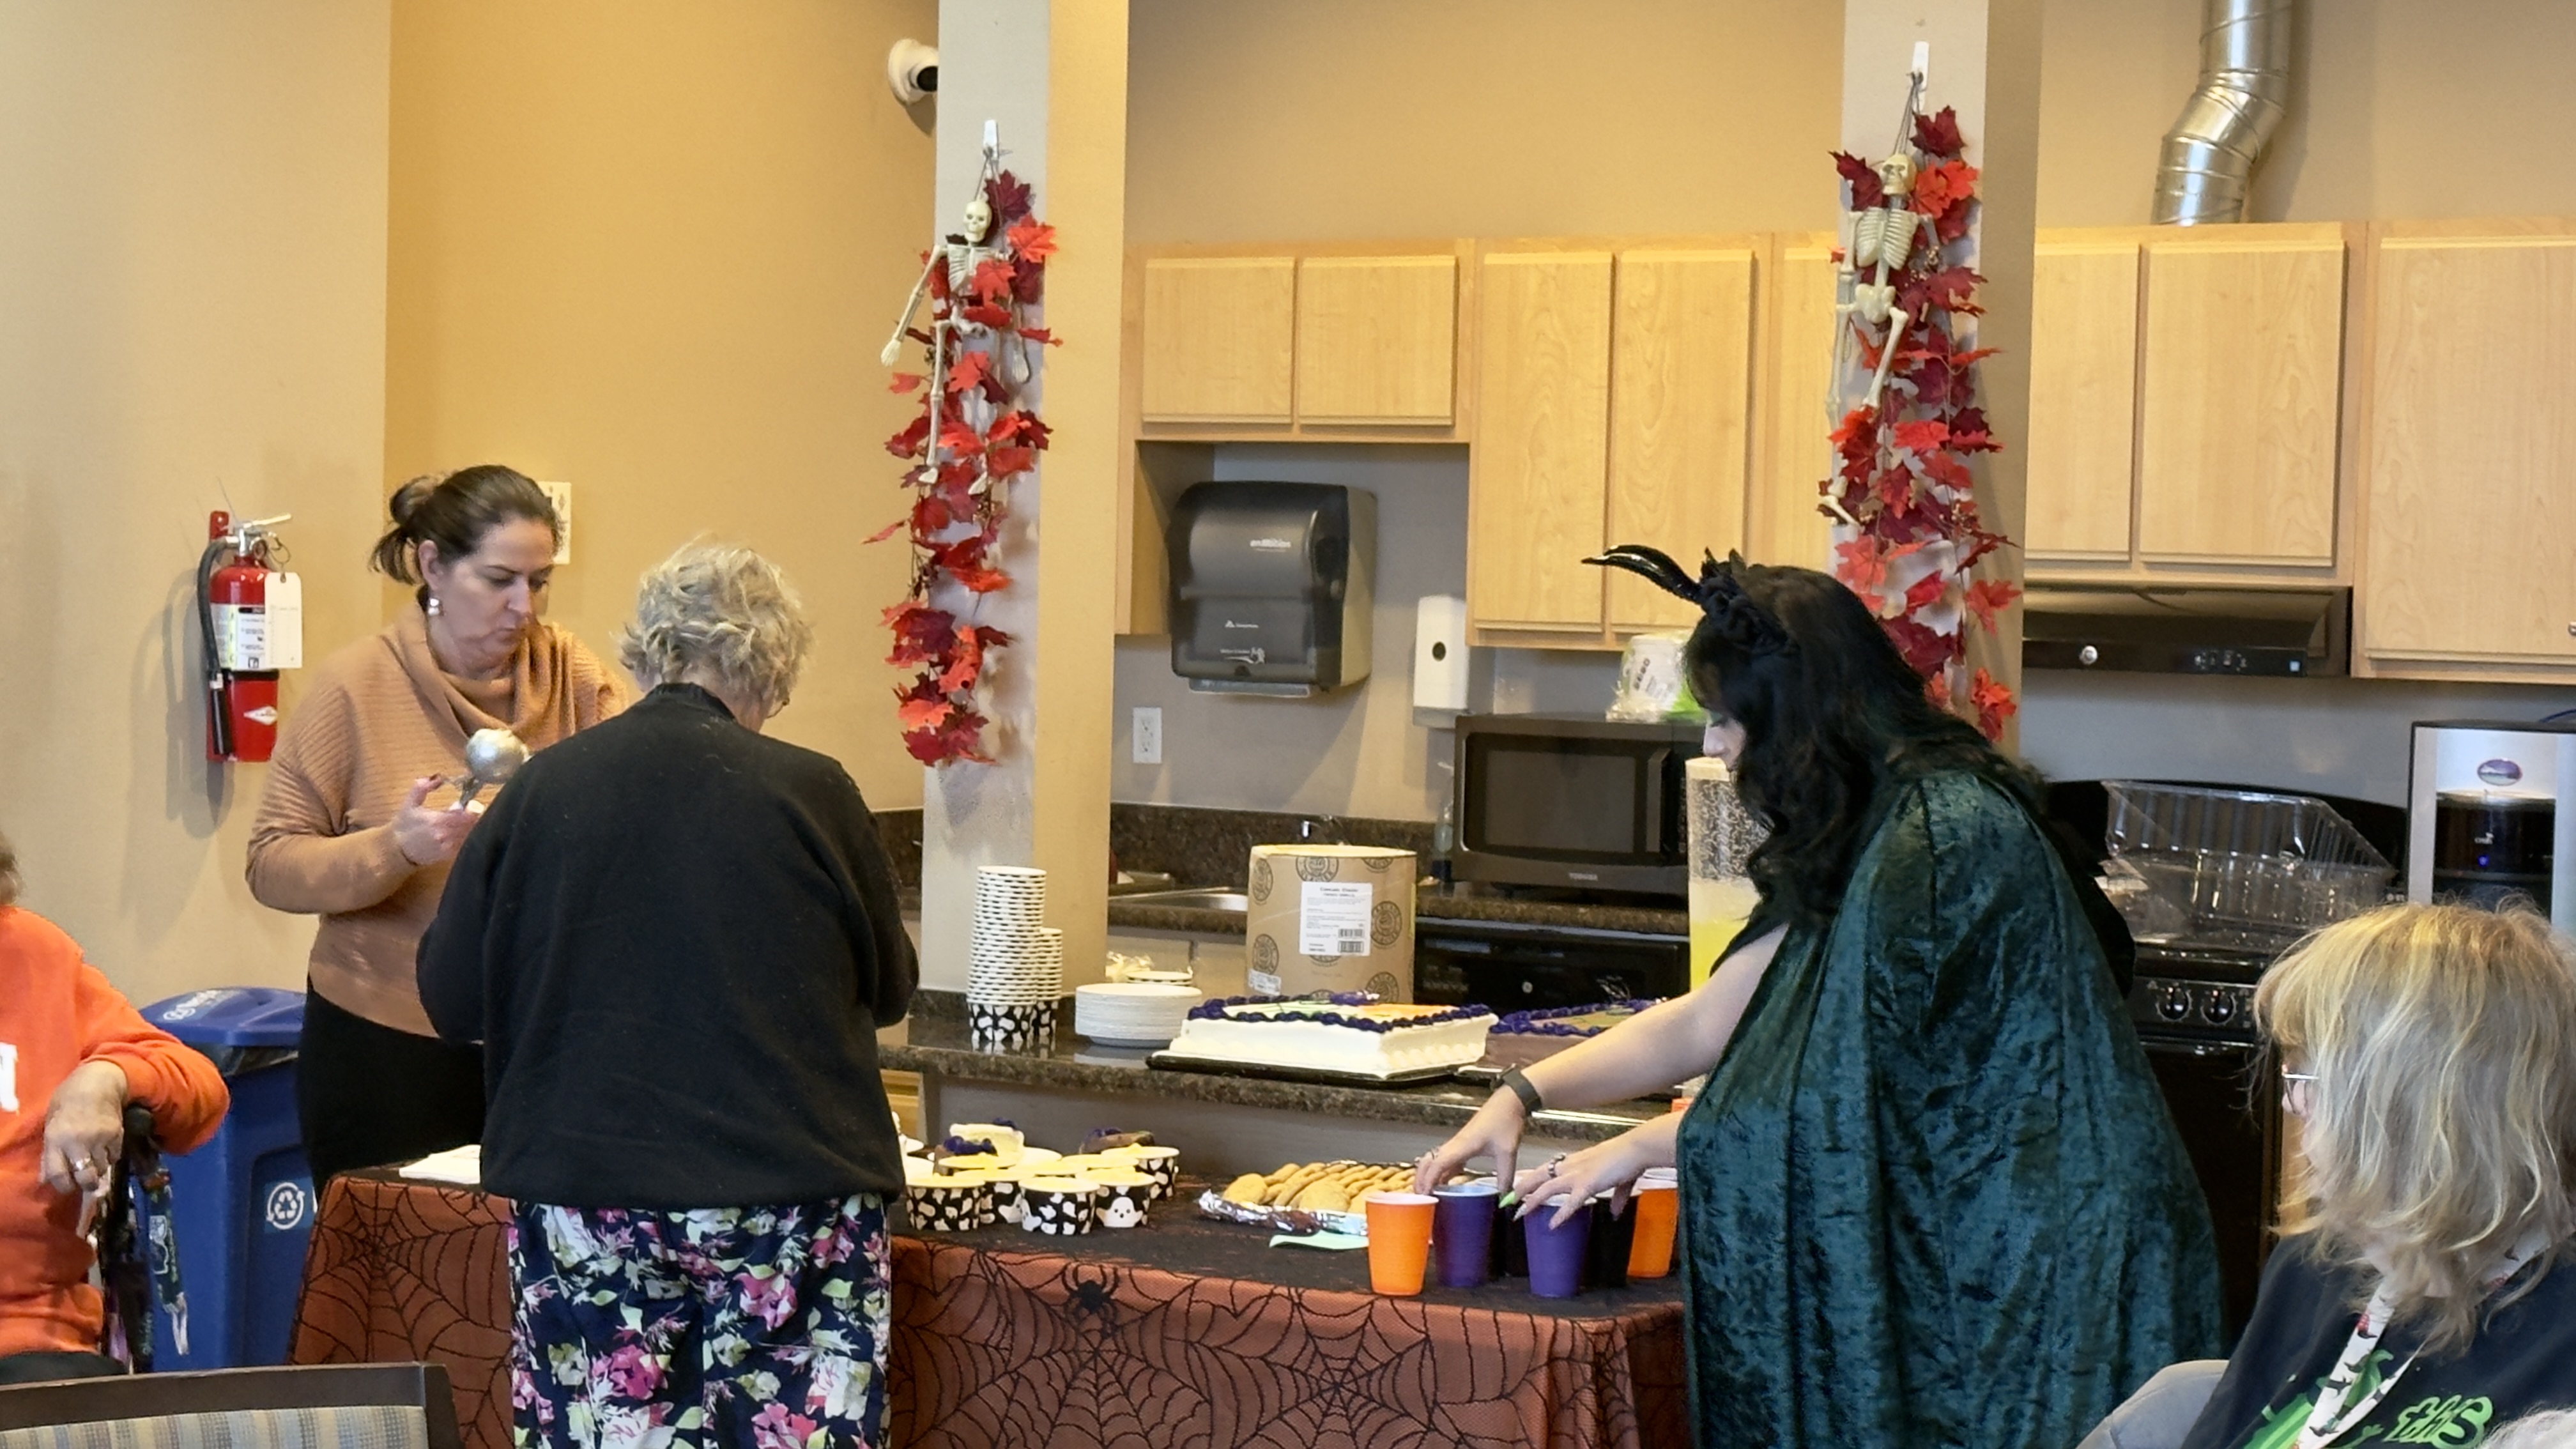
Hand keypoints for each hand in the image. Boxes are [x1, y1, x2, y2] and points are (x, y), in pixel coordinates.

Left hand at [41, 1060, 128, 1198]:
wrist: (97, 1084)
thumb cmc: (67, 1103)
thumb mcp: (51, 1126)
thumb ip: (48, 1154)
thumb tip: (46, 1179)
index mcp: (56, 1140)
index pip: (59, 1175)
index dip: (64, 1186)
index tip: (68, 1186)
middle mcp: (78, 1143)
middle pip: (86, 1177)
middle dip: (88, 1185)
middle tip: (88, 1183)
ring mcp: (99, 1139)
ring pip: (102, 1168)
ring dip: (99, 1168)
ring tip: (96, 1161)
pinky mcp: (117, 1135)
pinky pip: (115, 1156)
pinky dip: (110, 1156)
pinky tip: (106, 1148)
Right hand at [390, 775, 474, 865]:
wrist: (395, 849)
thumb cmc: (403, 825)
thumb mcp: (409, 803)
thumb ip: (421, 788)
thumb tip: (436, 777)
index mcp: (436, 820)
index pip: (466, 815)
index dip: (473, 810)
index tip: (472, 805)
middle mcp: (443, 834)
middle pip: (471, 825)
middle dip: (473, 818)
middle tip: (471, 812)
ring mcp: (446, 846)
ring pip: (469, 836)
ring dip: (470, 828)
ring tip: (463, 823)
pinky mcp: (447, 855)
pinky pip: (463, 845)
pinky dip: (465, 838)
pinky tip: (459, 834)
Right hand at [1412, 1091, 1524, 1195]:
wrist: (1508, 1102)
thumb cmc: (1505, 1123)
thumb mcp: (1507, 1152)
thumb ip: (1505, 1177)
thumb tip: (1504, 1199)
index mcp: (1462, 1146)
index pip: (1438, 1164)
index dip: (1429, 1180)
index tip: (1423, 1194)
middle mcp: (1455, 1145)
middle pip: (1428, 1161)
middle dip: (1420, 1178)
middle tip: (1419, 1197)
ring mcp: (1457, 1144)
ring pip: (1434, 1160)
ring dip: (1427, 1175)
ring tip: (1427, 1193)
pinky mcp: (1462, 1144)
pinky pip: (1445, 1160)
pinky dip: (1440, 1172)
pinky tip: (1444, 1183)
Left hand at [1512, 1130, 1656, 1229]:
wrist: (1636, 1148)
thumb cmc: (1627, 1159)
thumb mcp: (1618, 1180)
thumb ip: (1615, 1197)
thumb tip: (1615, 1213)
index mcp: (1575, 1162)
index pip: (1546, 1169)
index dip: (1531, 1179)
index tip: (1519, 1188)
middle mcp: (1571, 1166)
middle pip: (1538, 1176)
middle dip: (1521, 1189)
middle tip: (1508, 1201)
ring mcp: (1577, 1175)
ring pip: (1546, 1188)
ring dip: (1531, 1201)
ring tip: (1519, 1214)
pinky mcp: (1588, 1184)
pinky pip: (1570, 1202)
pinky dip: (1560, 1214)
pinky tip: (1552, 1225)